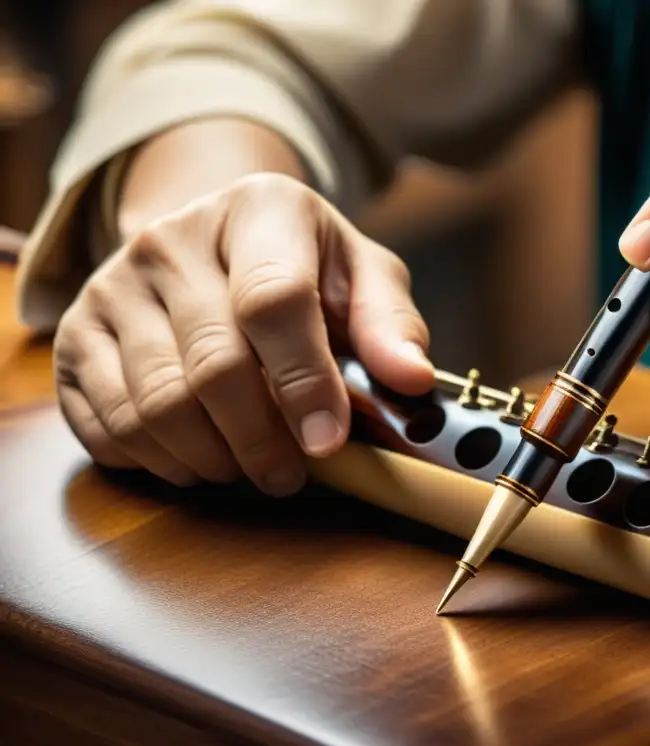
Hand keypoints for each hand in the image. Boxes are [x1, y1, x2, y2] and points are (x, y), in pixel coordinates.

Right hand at [54, 172, 433, 495]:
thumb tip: (413, 381)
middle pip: (215, 366)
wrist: (213, 241)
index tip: (328, 442)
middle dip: (262, 441)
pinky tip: (199, 455)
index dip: (304, 382)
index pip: (275, 300)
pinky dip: (158, 461)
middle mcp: (172, 238)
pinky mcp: (77, 333)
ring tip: (250, 466)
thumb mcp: (360, 276)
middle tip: (291, 474)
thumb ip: (390, 324)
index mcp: (258, 208)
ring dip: (213, 459)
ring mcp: (114, 285)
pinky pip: (107, 424)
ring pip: (156, 406)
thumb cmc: (302, 266)